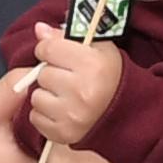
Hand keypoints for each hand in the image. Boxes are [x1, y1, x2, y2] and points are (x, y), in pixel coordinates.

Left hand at [26, 27, 123, 147]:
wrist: (127, 114)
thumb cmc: (110, 77)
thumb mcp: (98, 48)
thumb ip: (65, 35)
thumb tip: (39, 29)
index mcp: (92, 65)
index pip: (47, 48)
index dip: (49, 49)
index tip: (57, 54)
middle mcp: (82, 91)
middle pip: (42, 73)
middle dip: (51, 73)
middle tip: (66, 78)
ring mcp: (72, 115)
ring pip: (36, 96)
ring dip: (46, 95)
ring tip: (65, 95)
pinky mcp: (64, 133)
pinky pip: (36, 117)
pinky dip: (45, 114)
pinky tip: (62, 110)